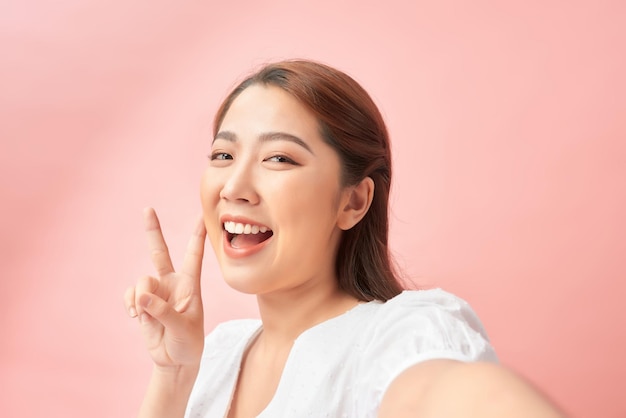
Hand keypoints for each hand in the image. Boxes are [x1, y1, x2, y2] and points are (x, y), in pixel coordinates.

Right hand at [125, 207, 206, 368]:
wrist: (175, 361)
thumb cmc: (188, 344)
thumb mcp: (183, 329)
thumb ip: (163, 312)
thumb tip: (142, 297)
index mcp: (190, 285)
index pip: (194, 256)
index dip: (197, 236)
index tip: (201, 216)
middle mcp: (172, 283)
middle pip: (160, 253)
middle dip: (153, 231)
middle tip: (148, 210)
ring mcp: (156, 292)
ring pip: (141, 281)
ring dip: (140, 297)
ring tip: (145, 314)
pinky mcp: (142, 303)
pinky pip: (131, 294)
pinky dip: (130, 303)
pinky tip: (136, 315)